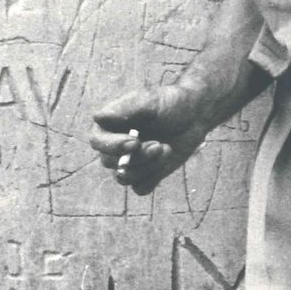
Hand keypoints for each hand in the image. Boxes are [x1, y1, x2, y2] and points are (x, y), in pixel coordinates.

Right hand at [89, 87, 208, 196]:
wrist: (194, 115)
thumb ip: (125, 109)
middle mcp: (115, 144)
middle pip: (110, 162)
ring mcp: (129, 161)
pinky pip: (140, 188)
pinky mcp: (145, 174)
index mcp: (110, 124)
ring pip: (125, 177)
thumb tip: (97, 117)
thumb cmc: (169, 103)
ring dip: (147, 167)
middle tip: (159, 144)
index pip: (97, 141)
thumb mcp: (150, 101)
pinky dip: (154, 176)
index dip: (111, 146)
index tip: (135, 142)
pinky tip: (166, 158)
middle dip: (137, 156)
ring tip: (165, 148)